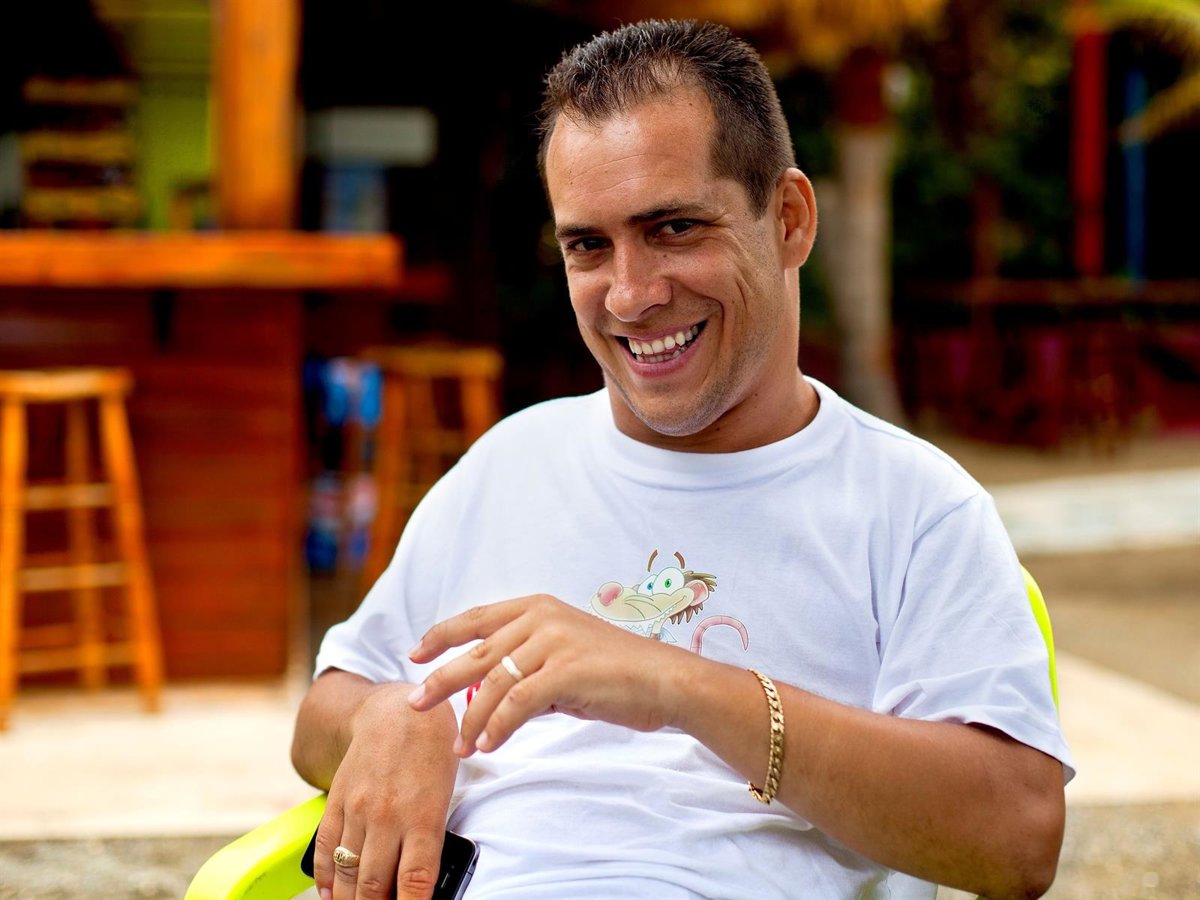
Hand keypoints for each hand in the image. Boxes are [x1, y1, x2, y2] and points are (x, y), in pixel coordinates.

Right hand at [312, 683, 457, 899]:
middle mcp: (388, 816)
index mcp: (424, 816)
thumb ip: (432, 838)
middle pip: (374, 886)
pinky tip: (331, 895)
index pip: (415, 881)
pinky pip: (324, 849)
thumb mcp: (446, 794)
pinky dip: (325, 878)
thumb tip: (421, 883)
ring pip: (348, 873)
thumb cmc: (432, 751)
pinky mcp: (337, 801)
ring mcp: (358, 809)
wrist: (395, 710)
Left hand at [407, 594, 689, 755]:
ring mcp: (553, 642)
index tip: (415, 654)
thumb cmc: (616, 672)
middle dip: (440, 680)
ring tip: (460, 745)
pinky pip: (517, 704)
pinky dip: (498, 727)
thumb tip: (489, 694)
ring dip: (472, 718)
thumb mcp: (565, 657)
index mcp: (537, 607)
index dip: (441, 634)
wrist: (664, 679)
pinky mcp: (565, 671)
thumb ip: (527, 666)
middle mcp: (541, 618)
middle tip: (415, 705)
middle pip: (475, 652)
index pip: (477, 618)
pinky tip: (489, 745)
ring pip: (493, 684)